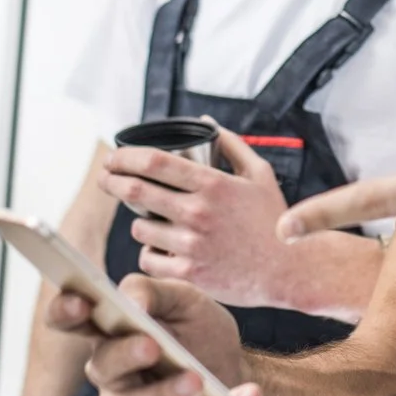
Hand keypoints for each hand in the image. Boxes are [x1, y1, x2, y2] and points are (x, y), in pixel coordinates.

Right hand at [45, 275, 259, 395]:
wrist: (234, 373)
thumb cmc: (200, 332)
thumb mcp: (187, 300)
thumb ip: (155, 292)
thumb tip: (132, 301)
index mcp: (109, 331)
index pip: (70, 321)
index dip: (65, 312)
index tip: (80, 303)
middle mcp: (109, 374)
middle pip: (102, 368)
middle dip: (127, 357)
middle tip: (153, 346)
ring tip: (202, 383)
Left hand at [101, 123, 298, 310]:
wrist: (289, 270)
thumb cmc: (274, 220)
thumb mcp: (259, 175)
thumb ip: (231, 145)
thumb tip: (205, 123)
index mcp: (212, 184)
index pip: (154, 162)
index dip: (125, 156)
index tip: (113, 157)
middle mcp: (198, 212)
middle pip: (136, 191)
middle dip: (112, 181)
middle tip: (106, 178)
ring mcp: (192, 244)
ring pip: (140, 228)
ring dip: (138, 220)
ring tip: (147, 219)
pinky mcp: (190, 273)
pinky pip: (148, 259)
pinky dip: (149, 252)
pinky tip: (159, 247)